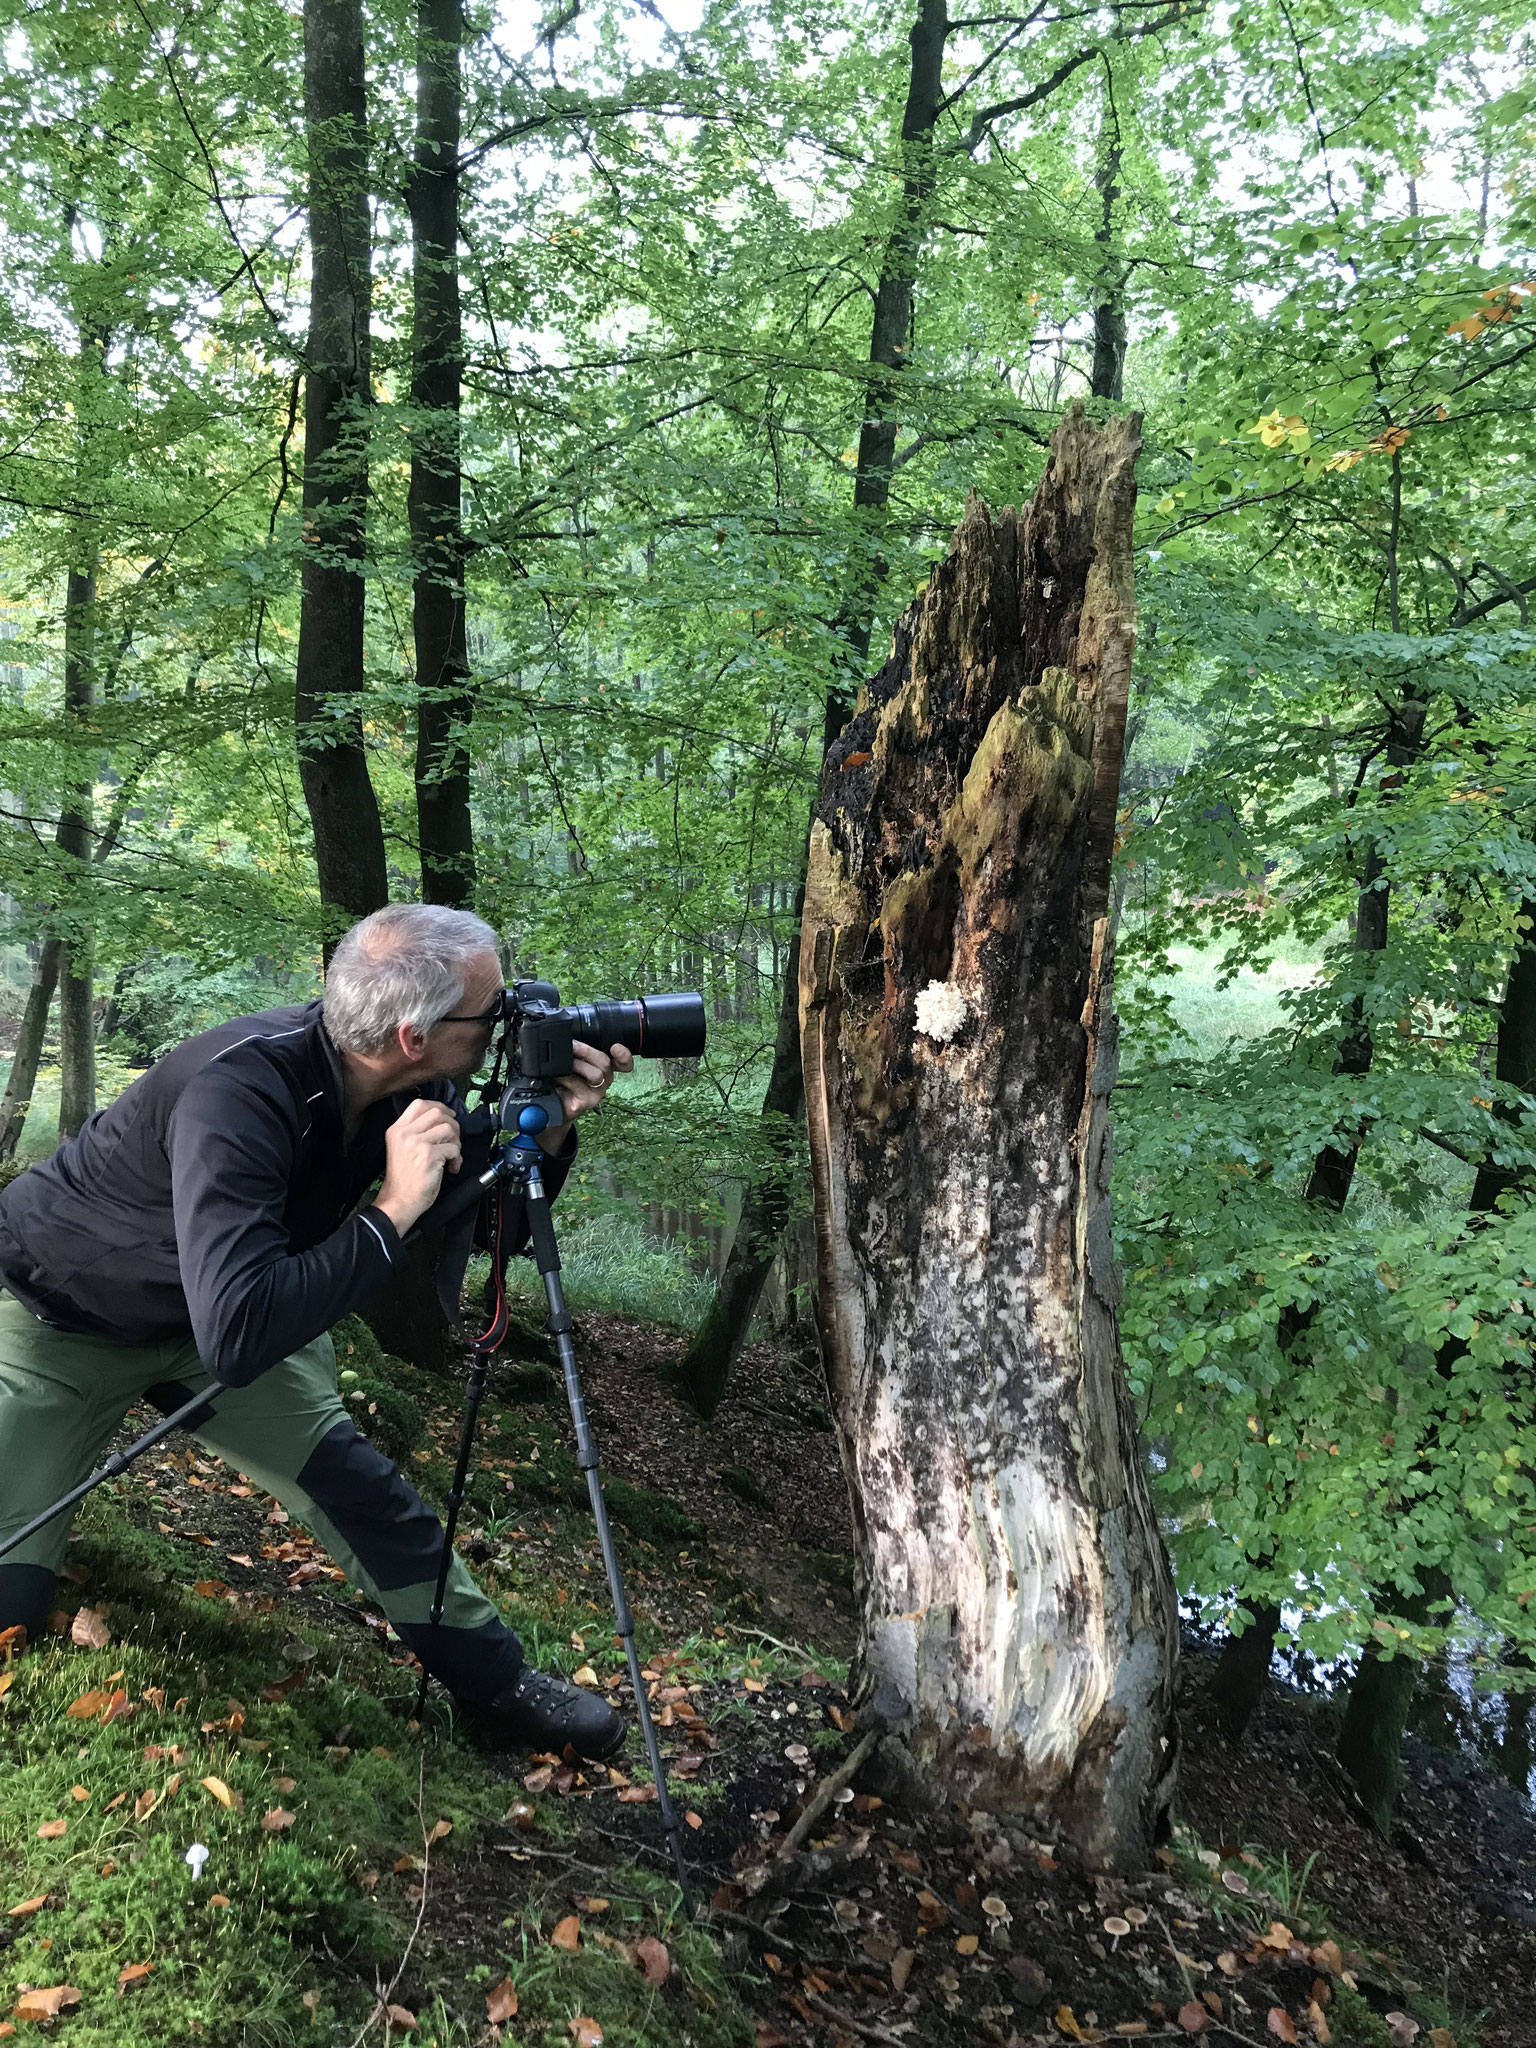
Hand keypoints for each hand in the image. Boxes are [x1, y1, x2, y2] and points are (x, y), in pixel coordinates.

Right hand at [374, 1098, 462, 1234]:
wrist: (398, 1201)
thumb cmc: (403, 1179)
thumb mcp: (401, 1148)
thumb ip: (416, 1132)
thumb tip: (442, 1119)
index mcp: (397, 1129)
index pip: (420, 1104)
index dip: (439, 1107)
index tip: (448, 1117)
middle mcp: (405, 1134)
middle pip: (438, 1113)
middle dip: (452, 1125)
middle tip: (452, 1140)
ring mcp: (416, 1143)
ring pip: (448, 1128)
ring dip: (456, 1143)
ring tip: (450, 1157)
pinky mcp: (428, 1155)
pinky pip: (453, 1148)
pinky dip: (457, 1159)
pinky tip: (450, 1168)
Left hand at [543, 1041, 634, 1149]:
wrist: (553, 1102)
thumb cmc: (563, 1079)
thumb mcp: (571, 1061)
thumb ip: (577, 1050)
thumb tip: (571, 1037)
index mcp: (604, 1066)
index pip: (623, 1062)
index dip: (624, 1055)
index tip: (615, 1047)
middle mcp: (605, 1079)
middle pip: (606, 1062)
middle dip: (587, 1051)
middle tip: (572, 1045)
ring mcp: (598, 1092)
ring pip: (596, 1075)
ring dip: (578, 1065)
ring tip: (563, 1062)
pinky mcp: (587, 1101)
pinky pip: (579, 1086)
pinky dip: (567, 1077)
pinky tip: (558, 1075)